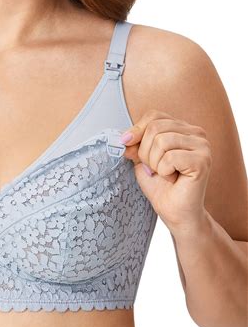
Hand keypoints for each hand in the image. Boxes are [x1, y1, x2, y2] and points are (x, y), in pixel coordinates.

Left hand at [120, 109, 211, 233]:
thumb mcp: (141, 158)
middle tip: (152, 168)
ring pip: (161, 141)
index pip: (154, 115)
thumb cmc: (160, 185)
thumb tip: (123, 136)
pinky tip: (173, 178)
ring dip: (154, 162)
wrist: (174, 211)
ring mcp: (202, 146)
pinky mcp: (202, 160)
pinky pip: (170, 157)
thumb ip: (134, 142)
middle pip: (155, 127)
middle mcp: (196, 132)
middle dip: (144, 151)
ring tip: (163, 173)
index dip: (136, 130)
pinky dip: (164, 171)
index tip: (127, 145)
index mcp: (182, 127)